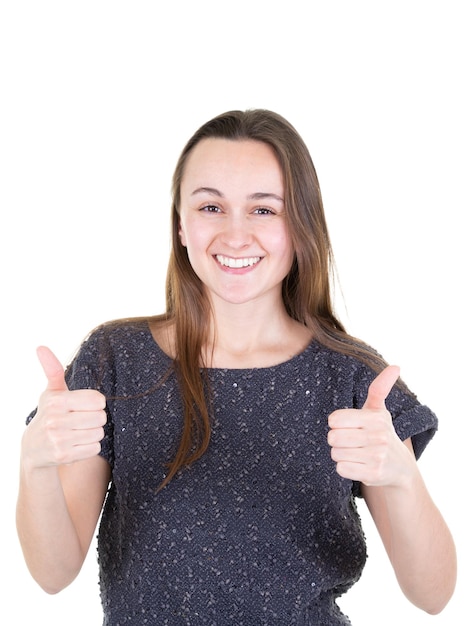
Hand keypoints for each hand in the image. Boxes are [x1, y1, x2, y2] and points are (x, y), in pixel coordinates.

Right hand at [22, 346, 106, 467]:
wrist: (34, 448)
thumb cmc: (50, 414)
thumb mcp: (51, 392)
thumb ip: (52, 370)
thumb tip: (41, 347)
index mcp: (57, 401)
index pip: (98, 400)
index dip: (96, 403)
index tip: (85, 406)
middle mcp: (55, 420)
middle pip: (101, 417)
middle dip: (95, 419)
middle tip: (81, 420)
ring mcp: (59, 440)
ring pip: (99, 433)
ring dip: (93, 433)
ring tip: (78, 432)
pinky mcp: (64, 456)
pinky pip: (94, 448)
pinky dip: (90, 447)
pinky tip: (76, 444)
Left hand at [327, 365, 412, 486]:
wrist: (400, 468)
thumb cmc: (381, 433)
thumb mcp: (379, 410)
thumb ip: (380, 388)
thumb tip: (395, 366)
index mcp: (375, 417)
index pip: (334, 419)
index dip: (337, 424)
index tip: (349, 426)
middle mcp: (378, 436)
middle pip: (332, 437)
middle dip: (337, 440)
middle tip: (352, 442)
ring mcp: (376, 456)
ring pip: (335, 453)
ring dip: (341, 454)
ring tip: (356, 453)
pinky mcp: (373, 474)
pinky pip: (341, 468)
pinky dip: (345, 468)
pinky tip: (358, 465)